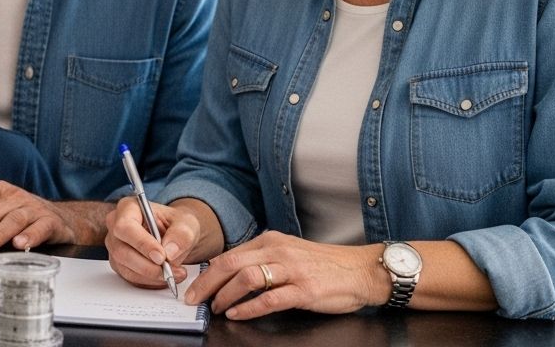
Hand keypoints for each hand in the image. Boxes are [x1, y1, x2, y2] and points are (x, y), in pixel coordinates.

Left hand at [0, 181, 80, 252]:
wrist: (61, 218)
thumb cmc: (24, 216)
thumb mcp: (1, 211)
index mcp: (0, 191)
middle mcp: (16, 197)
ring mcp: (33, 208)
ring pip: (12, 220)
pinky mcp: (50, 222)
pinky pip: (39, 228)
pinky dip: (29, 236)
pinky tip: (20, 245)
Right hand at [104, 197, 196, 288]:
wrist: (175, 236)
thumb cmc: (176, 224)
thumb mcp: (187, 222)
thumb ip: (181, 234)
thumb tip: (170, 251)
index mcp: (128, 208)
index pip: (125, 226)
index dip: (141, 243)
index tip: (161, 257)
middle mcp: (115, 226)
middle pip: (121, 251)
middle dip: (148, 266)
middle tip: (171, 270)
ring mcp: (115, 246)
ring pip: (126, 268)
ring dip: (152, 276)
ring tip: (175, 274)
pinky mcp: (120, 264)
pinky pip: (131, 278)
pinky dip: (150, 281)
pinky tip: (166, 276)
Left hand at [186, 231, 386, 317]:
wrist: (360, 270)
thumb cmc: (323, 264)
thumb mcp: (288, 252)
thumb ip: (262, 258)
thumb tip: (230, 272)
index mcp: (270, 241)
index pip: (230, 254)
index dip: (207, 272)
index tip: (194, 286)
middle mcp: (278, 251)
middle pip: (231, 263)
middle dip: (207, 283)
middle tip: (193, 299)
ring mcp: (292, 270)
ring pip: (246, 278)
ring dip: (225, 295)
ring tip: (215, 308)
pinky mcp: (305, 290)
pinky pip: (270, 298)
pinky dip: (249, 307)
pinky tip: (237, 314)